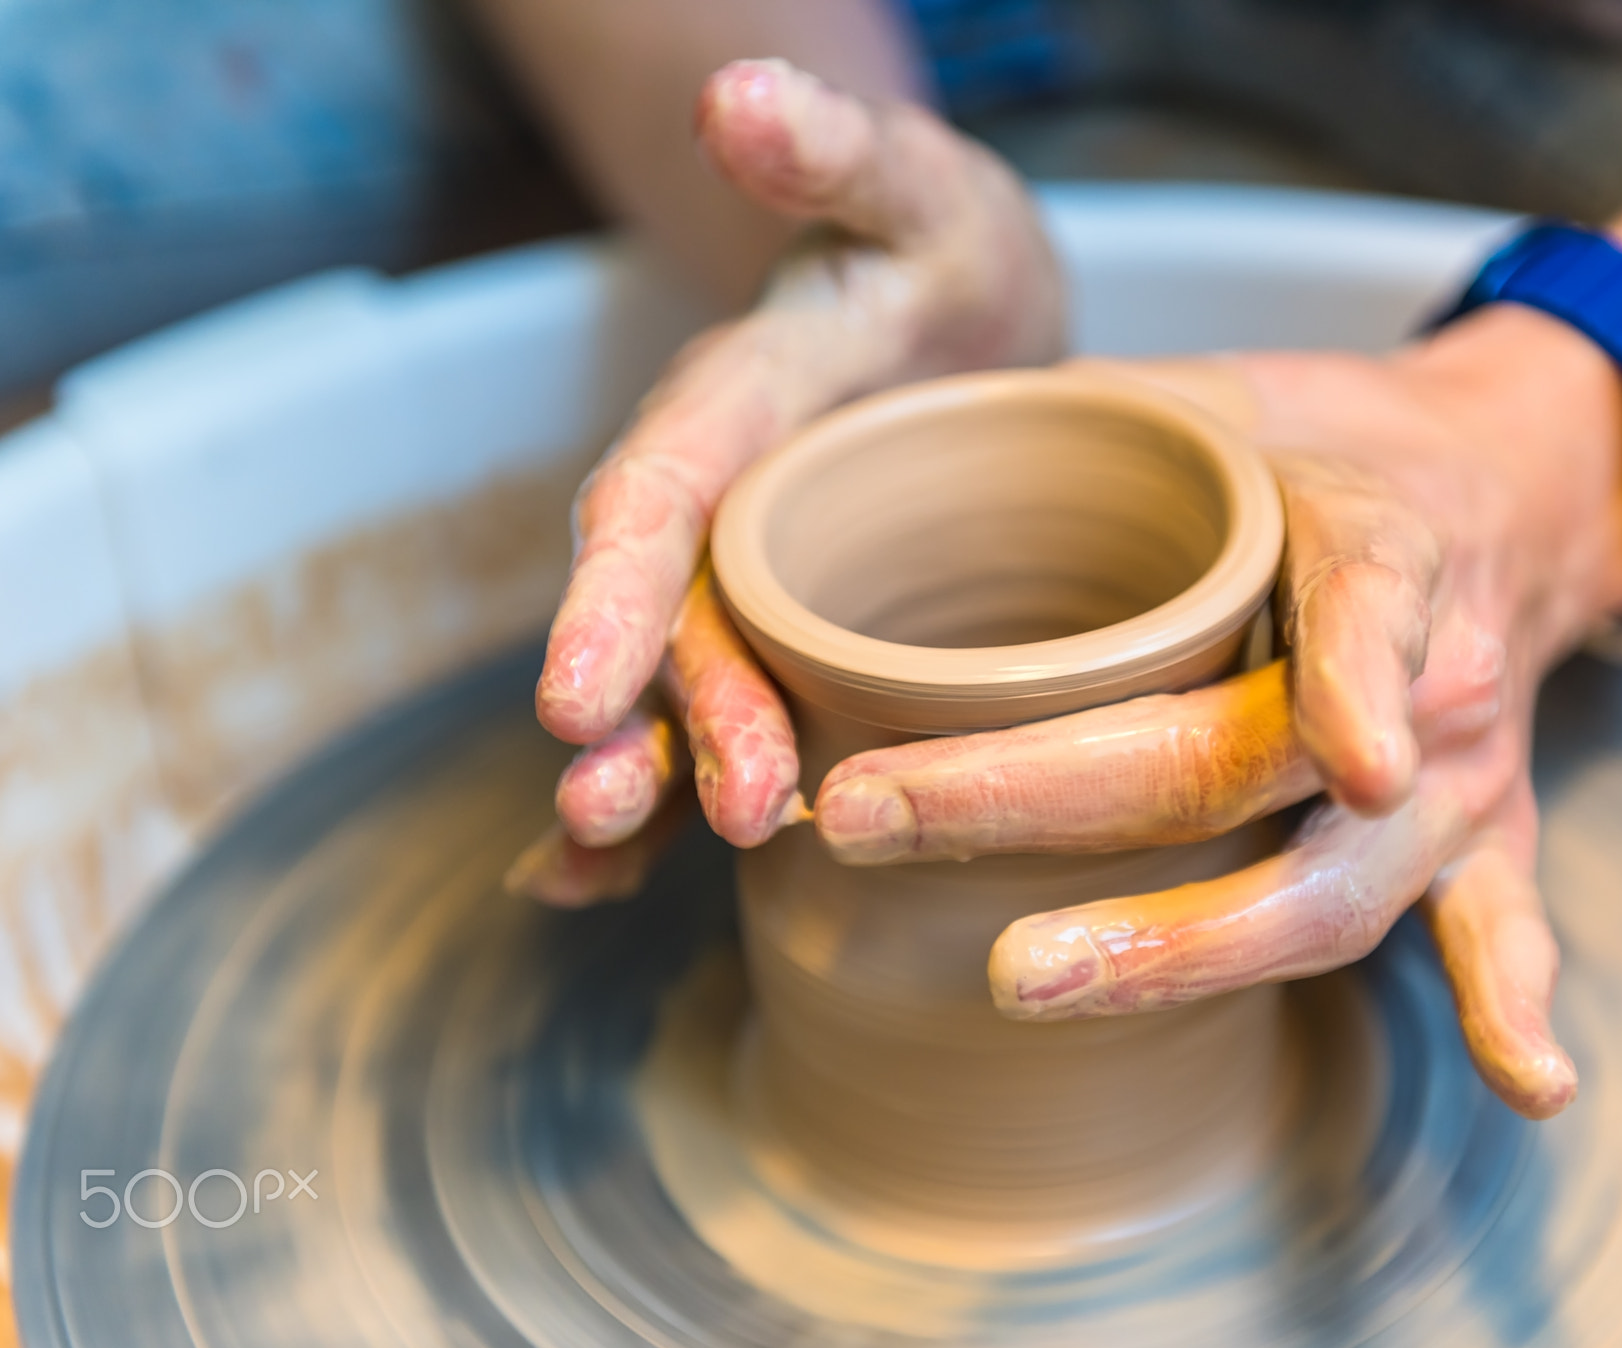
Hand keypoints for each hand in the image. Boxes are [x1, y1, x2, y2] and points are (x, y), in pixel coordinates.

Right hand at [508, 58, 1062, 901]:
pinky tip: (605, 890)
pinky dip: (657, 806)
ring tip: (611, 864)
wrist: (958, 312)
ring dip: (642, 782)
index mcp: (732, 410)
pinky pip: (707, 723)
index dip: (611, 596)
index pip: (656, 500)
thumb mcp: (910, 190)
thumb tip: (739, 93)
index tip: (572, 691)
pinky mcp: (785, 634)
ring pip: (672, 693)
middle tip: (680, 812)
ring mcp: (741, 581)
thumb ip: (833, 149)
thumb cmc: (938, 250)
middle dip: (660, 721)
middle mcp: (712, 509)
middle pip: (665, 625)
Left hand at [810, 309, 1621, 1118]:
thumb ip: (1084, 413)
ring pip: (1333, 893)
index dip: (1343, 686)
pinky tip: (1530, 1086)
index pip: (1360, 614)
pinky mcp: (1483, 847)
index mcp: (1382, 547)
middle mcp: (1432, 682)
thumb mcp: (1220, 392)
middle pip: (1253, 768)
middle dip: (1054, 802)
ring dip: (1189, 948)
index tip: (1338, 758)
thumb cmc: (1327, 447)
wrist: (1500, 484)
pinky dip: (1513, 1006)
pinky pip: (1503, 933)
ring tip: (1027, 977)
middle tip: (888, 820)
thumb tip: (894, 441)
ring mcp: (1458, 782)